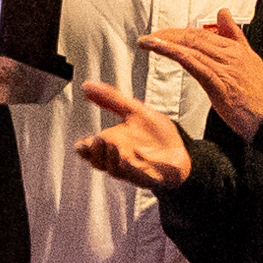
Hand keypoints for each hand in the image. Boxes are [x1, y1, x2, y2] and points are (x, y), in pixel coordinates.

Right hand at [74, 80, 192, 191]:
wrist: (181, 150)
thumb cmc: (156, 134)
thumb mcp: (133, 110)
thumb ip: (111, 99)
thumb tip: (87, 85)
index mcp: (112, 143)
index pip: (91, 150)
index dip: (84, 149)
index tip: (81, 144)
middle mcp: (119, 159)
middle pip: (99, 162)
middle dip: (95, 153)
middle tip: (96, 140)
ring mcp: (133, 170)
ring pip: (115, 169)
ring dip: (111, 159)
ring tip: (111, 144)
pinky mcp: (149, 177)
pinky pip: (137, 176)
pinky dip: (131, 169)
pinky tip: (127, 160)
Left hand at [138, 18, 262, 137]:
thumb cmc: (261, 97)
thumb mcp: (249, 60)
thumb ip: (234, 36)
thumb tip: (223, 13)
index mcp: (236, 49)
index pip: (203, 33)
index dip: (180, 32)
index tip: (163, 35)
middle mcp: (230, 54)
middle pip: (194, 37)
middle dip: (168, 35)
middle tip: (150, 38)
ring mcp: (225, 67)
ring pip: (192, 47)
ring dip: (166, 42)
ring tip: (148, 42)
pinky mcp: (220, 82)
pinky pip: (194, 63)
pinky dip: (176, 53)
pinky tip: (162, 50)